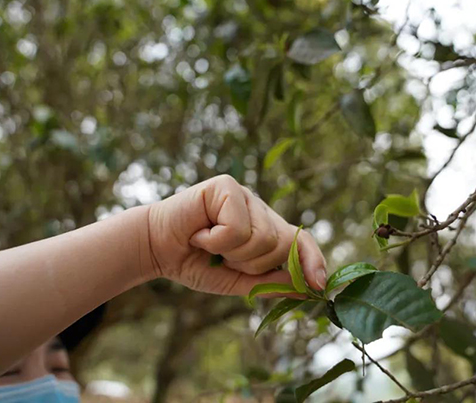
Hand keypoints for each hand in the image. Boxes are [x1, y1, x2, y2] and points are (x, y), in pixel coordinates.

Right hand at [144, 175, 326, 294]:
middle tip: (223, 257)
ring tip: (209, 243)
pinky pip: (237, 227)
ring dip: (231, 253)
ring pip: (261, 238)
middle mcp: (260, 210)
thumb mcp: (238, 280)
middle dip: (251, 264)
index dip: (312, 261)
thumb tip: (306, 289)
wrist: (157, 249)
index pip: (300, 240)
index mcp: (266, 228)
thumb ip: (269, 283)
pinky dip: (215, 240)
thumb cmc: (195, 262)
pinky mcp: (226, 186)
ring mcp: (244, 195)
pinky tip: (200, 232)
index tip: (318, 286)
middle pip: (281, 245)